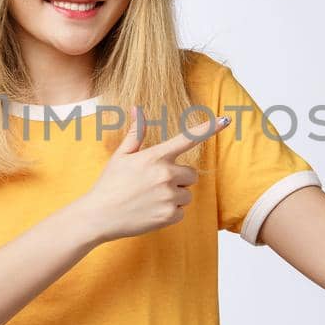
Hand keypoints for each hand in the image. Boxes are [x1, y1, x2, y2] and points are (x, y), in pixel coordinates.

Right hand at [75, 106, 231, 243]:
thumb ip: (136, 133)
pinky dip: (170, 213)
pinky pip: (181, 212)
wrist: (98, 216)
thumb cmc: (109, 184)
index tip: (226, 120)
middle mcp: (166, 174)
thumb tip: (136, 108)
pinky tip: (151, 211)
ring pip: (187, 194)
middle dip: (179, 179)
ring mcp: (169, 196)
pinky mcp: (169, 215)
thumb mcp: (121, 156)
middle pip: (191, 174)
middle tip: (155, 185)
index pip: (187, 138)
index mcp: (155, 156)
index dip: (208, 128)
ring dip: (175, 197)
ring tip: (150, 199)